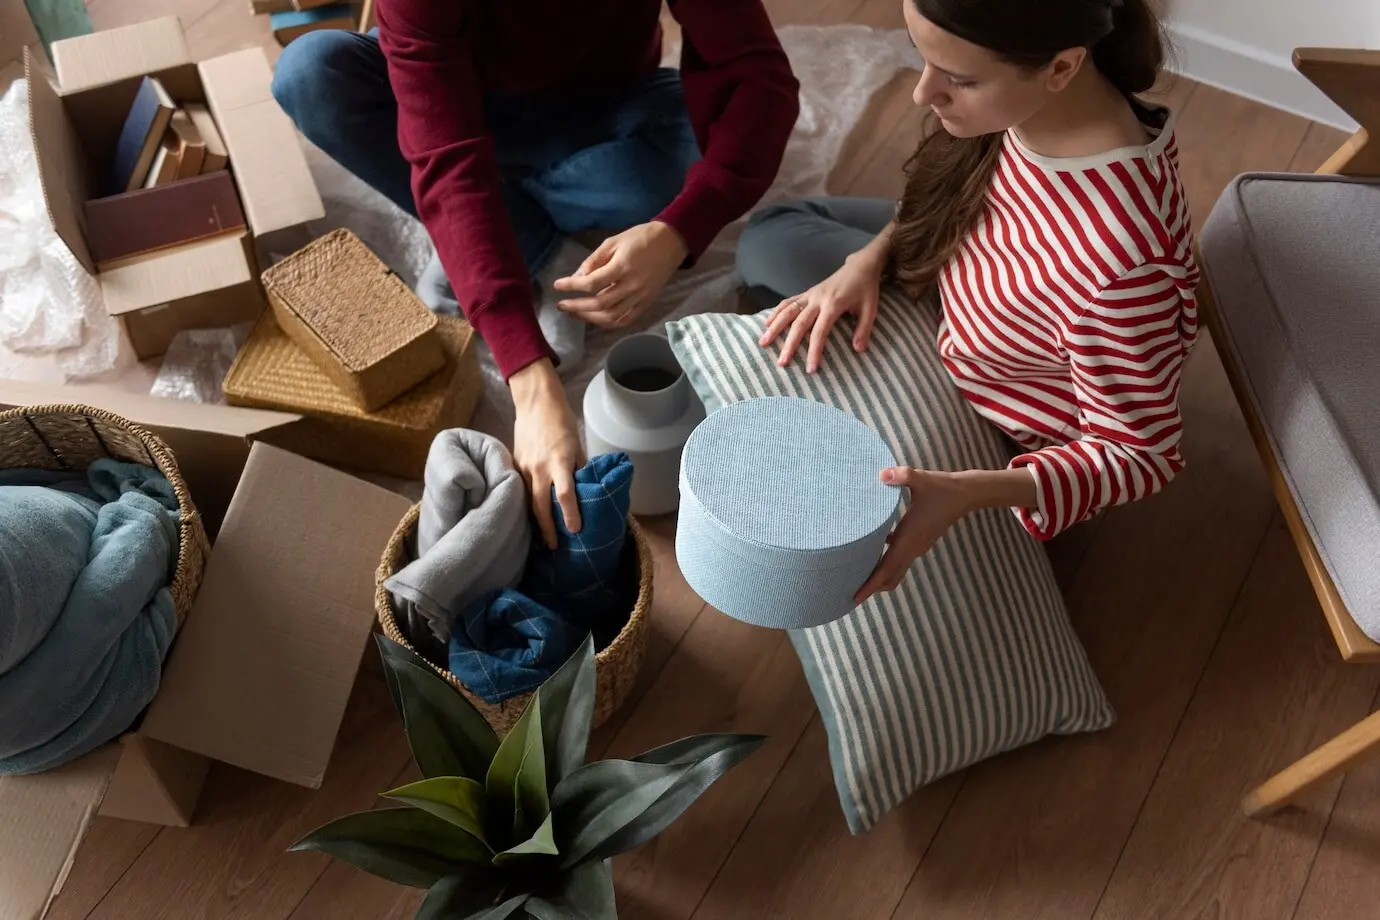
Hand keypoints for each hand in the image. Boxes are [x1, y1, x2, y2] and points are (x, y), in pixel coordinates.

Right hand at [509, 359, 585, 548]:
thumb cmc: (561, 423)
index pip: (565, 494)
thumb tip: (586, 491)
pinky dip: (526, 506)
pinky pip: (520, 491)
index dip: (571, 514)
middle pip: (541, 506)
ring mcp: (524, 468)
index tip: (576, 530)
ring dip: (535, 522)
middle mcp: (539, 468)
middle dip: (548, 529)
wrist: (535, 403)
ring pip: (528, 502)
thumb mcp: (577, 445)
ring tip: (541, 541)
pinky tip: (530, 519)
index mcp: (559, 461)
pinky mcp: (514, 466)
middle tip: (554, 547)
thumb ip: (580, 469)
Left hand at [552, 221, 687, 328]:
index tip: (557, 286)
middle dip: (577, 307)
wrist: (671, 242)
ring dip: (589, 318)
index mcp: (622, 267)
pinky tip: (595, 319)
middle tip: (562, 305)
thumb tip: (577, 278)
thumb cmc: (640, 238)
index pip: (591, 283)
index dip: (571, 286)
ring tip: (575, 313)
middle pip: (599, 304)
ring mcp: (640, 297)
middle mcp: (632, 286)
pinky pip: (626, 320)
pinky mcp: (646, 303)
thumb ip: (594, 260)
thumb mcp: (613, 242)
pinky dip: (608, 323)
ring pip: (611, 317)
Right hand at [759, 249, 885, 373]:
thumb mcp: (871, 309)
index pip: (820, 331)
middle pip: (799, 324)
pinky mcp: (807, 292)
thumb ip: (864, 329)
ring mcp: (810, 295)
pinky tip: (767, 323)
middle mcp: (818, 299)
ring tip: (763, 342)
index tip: (810, 368)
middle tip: (781, 362)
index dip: (814, 351)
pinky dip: (776, 312)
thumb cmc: (866, 289)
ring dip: (775, 326)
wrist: (860, 266)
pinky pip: (788, 302)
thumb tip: (858, 349)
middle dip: (789, 344)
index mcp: (833, 304)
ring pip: (788, 311)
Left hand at [855, 467, 970, 603]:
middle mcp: (912, 547)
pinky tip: (874, 552)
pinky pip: (901, 559)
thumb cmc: (942, 488)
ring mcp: (918, 546)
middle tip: (850, 595)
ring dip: (880, 577)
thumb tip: (882, 474)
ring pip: (896, 570)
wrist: (965, 494)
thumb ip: (902, 476)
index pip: (887, 568)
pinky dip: (887, 564)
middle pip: (890, 576)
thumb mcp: (920, 479)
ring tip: (858, 577)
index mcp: (908, 538)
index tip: (856, 597)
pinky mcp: (920, 541)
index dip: (871, 584)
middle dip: (871, 588)